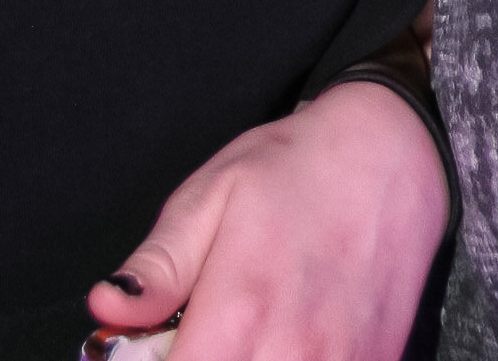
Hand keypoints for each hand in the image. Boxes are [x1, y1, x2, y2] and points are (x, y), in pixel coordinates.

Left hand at [87, 82, 451, 359]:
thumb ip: (157, 266)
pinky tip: (278, 340)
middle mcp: (293, 354)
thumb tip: (104, 308)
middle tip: (195, 338)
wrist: (393, 156)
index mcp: (240, 311)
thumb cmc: (294, 166)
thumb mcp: (213, 194)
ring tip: (235, 338)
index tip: (156, 348)